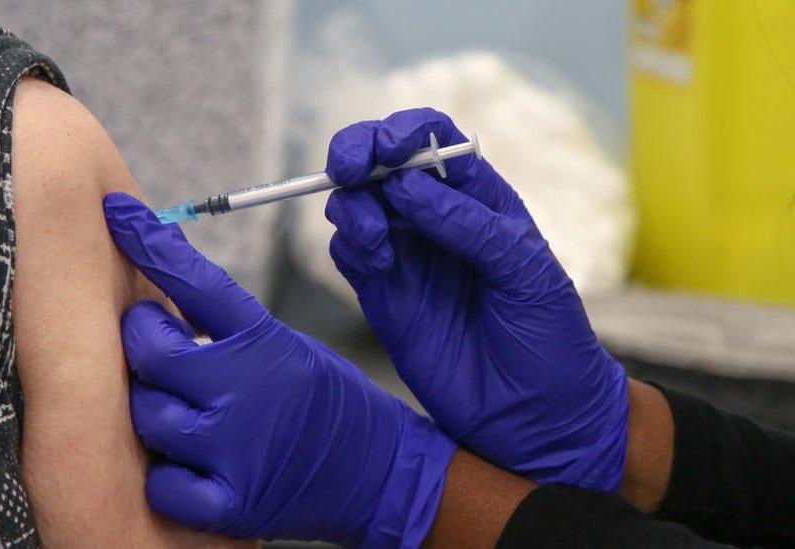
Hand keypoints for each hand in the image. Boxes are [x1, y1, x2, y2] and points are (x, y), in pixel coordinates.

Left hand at [103, 193, 456, 545]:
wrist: (384, 473)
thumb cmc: (329, 404)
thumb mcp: (289, 348)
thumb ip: (228, 332)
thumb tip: (158, 301)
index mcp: (266, 340)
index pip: (196, 280)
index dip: (150, 242)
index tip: (116, 213)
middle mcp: (249, 388)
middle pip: (150, 350)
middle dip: (144, 341)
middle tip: (158, 344)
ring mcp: (239, 448)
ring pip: (149, 416)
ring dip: (156, 411)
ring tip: (185, 411)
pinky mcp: (235, 503)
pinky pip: (163, 485)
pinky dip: (169, 478)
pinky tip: (192, 466)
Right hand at [324, 108, 627, 491]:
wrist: (537, 418)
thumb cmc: (550, 338)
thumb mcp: (527, 272)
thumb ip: (468, 225)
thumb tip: (404, 185)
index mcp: (480, 200)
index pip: (433, 141)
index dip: (404, 130)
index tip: (389, 147)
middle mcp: (436, 221)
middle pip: (381, 165)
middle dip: (357, 154)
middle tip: (351, 170)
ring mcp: (407, 258)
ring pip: (355, 205)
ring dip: (352, 206)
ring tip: (376, 239)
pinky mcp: (383, 297)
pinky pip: (348, 254)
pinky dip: (350, 247)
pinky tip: (378, 266)